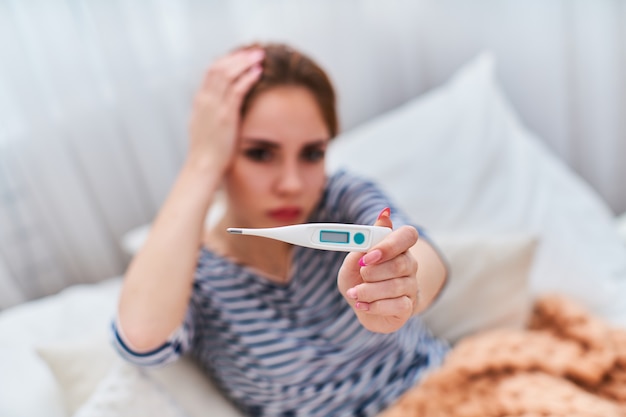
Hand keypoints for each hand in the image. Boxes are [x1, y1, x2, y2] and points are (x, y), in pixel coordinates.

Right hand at [187, 48, 264, 172]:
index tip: (242, 56)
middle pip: (219, 67)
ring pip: (227, 74)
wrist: (203, 166)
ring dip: (244, 63)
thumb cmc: (207, 151)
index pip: (211, 71)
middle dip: (238, 56)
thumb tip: (220, 105)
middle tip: (254, 51)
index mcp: (200, 101)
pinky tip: (258, 73)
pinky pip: (236, 90)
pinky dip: (247, 78)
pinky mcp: (225, 116)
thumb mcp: (204, 126)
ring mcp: (214, 107)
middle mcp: (205, 100)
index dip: (227, 60)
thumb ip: (211, 112)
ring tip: (259, 57)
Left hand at [337, 208, 418, 332]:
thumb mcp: (352, 261)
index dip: (389, 245)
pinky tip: (363, 304)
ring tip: (355, 293)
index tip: (368, 256)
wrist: (362, 305)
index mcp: (397, 247)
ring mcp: (411, 286)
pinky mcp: (408, 306)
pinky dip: (375, 306)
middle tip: (361, 274)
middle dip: (373, 272)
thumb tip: (384, 214)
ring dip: (368, 291)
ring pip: (395, 286)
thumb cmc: (359, 279)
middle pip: (400, 264)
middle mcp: (409, 264)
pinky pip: (398, 305)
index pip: (408, 235)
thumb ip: (365, 243)